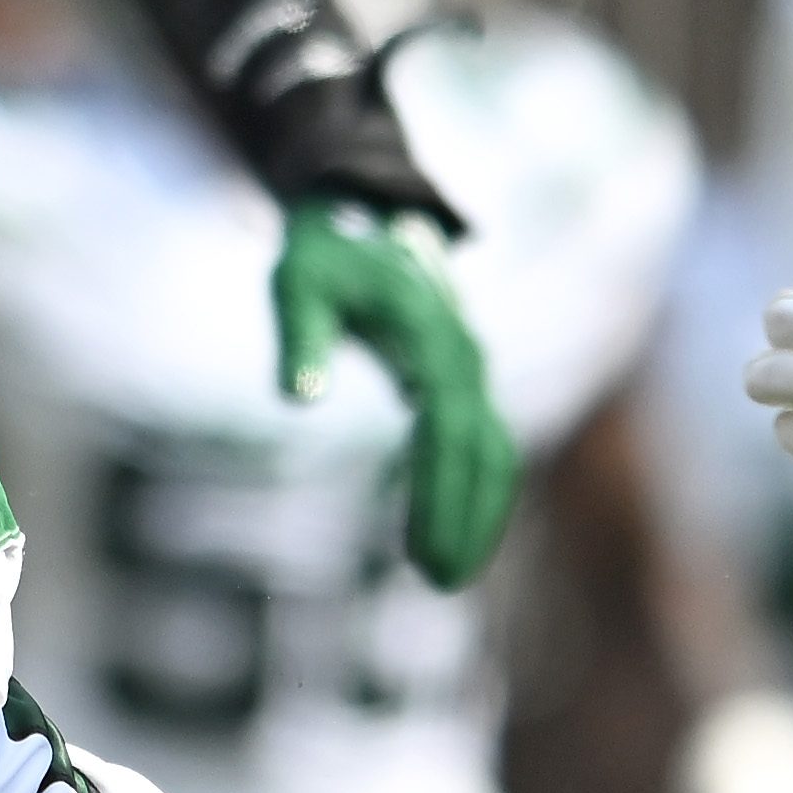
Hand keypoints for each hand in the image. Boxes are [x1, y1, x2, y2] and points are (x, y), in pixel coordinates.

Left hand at [271, 200, 517, 583]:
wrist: (361, 211)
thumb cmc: (324, 252)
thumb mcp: (297, 283)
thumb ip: (298, 338)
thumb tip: (297, 401)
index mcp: (431, 333)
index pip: (446, 425)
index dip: (440, 490)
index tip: (422, 547)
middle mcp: (464, 354)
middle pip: (482, 449)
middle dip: (466, 517)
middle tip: (437, 581)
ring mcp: (470, 369)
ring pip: (495, 452)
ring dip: (480, 514)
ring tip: (445, 577)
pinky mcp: (460, 382)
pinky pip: (482, 446)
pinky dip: (474, 493)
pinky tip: (445, 539)